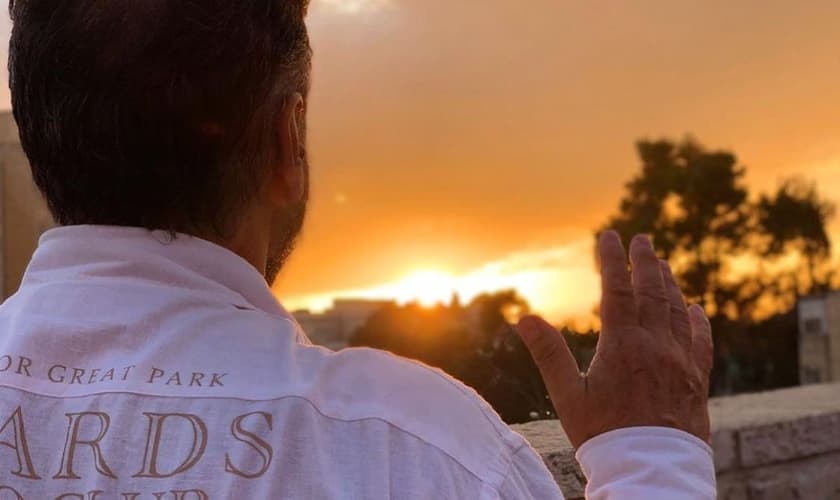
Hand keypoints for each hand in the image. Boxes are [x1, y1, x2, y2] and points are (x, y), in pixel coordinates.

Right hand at [517, 231, 712, 447]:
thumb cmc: (603, 435)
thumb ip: (548, 353)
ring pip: (677, 311)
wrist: (651, 470)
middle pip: (653, 292)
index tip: (609, 236)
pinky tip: (695, 308)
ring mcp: (681, 362)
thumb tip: (524, 318)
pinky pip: (701, 341)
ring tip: (663, 264)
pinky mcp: (697, 381)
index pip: (618, 290)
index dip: (613, 260)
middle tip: (642, 239)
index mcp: (623, 346)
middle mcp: (657, 347)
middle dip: (645, 262)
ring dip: (669, 284)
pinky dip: (697, 320)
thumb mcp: (567, 396)